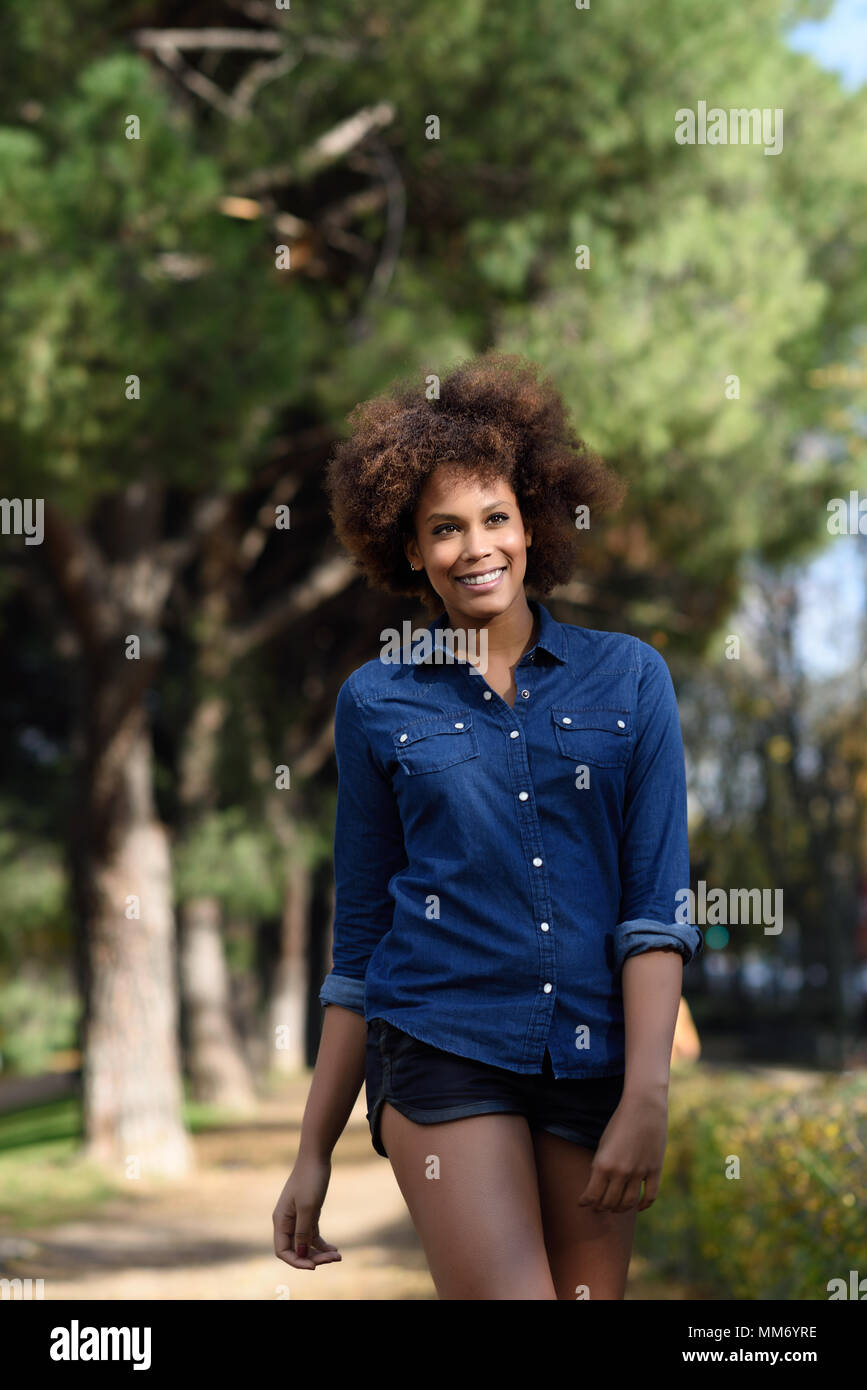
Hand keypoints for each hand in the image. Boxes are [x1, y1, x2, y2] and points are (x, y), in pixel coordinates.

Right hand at [272, 1155, 341, 1269]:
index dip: (297, 1261)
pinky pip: (312, 1235)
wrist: (316, 1157)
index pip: (283, 1251)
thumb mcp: (308, 1207)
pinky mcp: (308, 1213)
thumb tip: (301, 1255)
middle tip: (333, 1259)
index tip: (314, 1266)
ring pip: (306, 1244)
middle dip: (313, 1258)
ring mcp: (297, 1218)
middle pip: (296, 1250)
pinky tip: (334, 1249)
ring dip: (320, 1253)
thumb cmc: (310, 1179)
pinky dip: (322, 1244)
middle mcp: (286, 1222)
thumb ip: (303, 1232)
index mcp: (281, 1221)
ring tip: (338, 1256)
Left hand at [577, 1088, 667, 1213]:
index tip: (583, 1203)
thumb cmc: (620, 1122)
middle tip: (598, 1208)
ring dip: (620, 1209)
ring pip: (628, 1203)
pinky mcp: (655, 1170)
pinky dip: (643, 1206)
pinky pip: (650, 1196)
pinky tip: (638, 1207)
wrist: (644, 1106)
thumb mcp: (603, 1143)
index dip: (586, 1202)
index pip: (592, 1196)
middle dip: (601, 1207)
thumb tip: (596, 1186)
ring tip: (614, 1209)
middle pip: (609, 1202)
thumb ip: (600, 1165)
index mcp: (603, 1164)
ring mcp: (639, 1173)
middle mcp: (621, 1172)